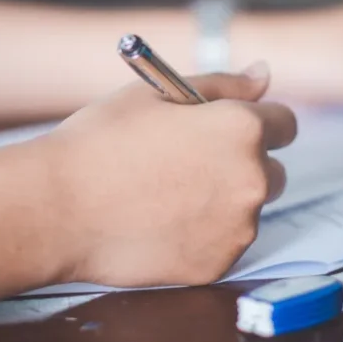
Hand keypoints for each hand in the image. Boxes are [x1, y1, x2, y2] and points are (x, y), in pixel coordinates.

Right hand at [48, 64, 295, 287]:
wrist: (58, 208)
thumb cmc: (102, 141)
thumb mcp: (158, 93)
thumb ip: (222, 84)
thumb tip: (264, 76)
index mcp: (242, 128)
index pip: (284, 124)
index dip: (255, 123)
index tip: (227, 132)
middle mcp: (252, 179)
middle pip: (272, 171)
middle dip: (240, 165)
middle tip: (187, 165)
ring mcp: (238, 228)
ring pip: (245, 210)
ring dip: (221, 202)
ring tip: (163, 196)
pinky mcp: (218, 264)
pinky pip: (223, 244)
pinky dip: (201, 236)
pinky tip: (159, 224)